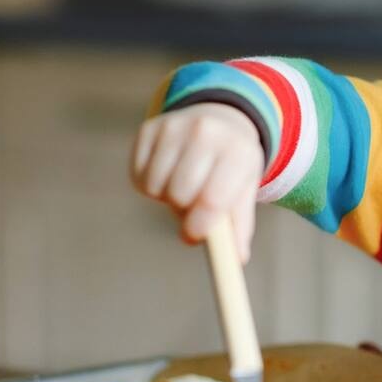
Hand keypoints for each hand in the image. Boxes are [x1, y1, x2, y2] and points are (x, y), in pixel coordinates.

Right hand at [130, 103, 264, 261]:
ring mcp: (175, 126)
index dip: (201, 225)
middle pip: (180, 194)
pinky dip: (149, 184)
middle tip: (193, 204)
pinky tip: (168, 172)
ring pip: (155, 187)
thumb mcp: (244, 191)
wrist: (218, 120)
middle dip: (184, 209)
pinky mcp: (149, 128)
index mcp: (237, 152)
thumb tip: (235, 260)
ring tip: (183, 185)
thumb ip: (239, 227)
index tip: (194, 236)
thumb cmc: (232, 166)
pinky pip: (138, 175)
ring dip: (165, 197)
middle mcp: (206, 133)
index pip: (213, 197)